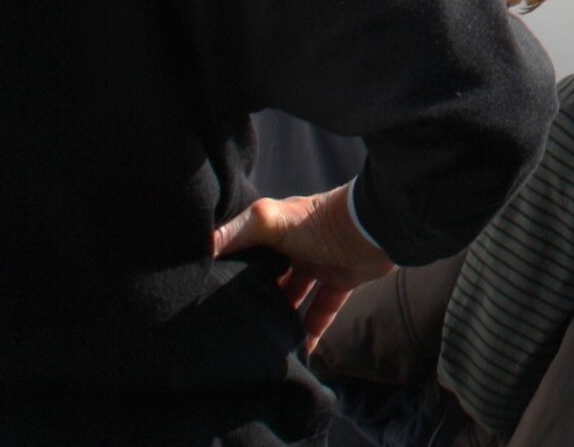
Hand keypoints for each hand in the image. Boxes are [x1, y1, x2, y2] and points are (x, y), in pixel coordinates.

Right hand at [210, 184, 391, 350]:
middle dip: (254, 297)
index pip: (245, 252)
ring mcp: (318, 264)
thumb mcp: (269, 219)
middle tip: (234, 325)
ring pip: (294, 297)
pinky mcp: (340, 281)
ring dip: (281, 317)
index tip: (208, 294)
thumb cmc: (318, 219)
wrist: (372, 227)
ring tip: (261, 342)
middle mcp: (295, 247)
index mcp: (275, 230)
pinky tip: (300, 353)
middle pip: (268, 278)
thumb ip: (236, 232)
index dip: (227, 269)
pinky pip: (322, 312)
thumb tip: (201, 246)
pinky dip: (312, 331)